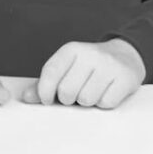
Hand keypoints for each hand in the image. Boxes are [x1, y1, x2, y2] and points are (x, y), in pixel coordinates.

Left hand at [22, 39, 144, 108]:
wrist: (125, 56)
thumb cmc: (89, 66)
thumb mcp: (67, 67)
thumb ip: (45, 83)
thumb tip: (26, 97)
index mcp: (71, 50)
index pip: (50, 73)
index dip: (44, 91)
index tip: (46, 99)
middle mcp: (90, 54)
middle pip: (67, 91)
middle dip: (67, 99)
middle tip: (74, 94)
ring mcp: (109, 66)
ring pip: (86, 99)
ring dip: (86, 102)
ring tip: (91, 91)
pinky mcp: (125, 78)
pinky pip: (106, 103)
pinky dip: (103, 103)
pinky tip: (106, 92)